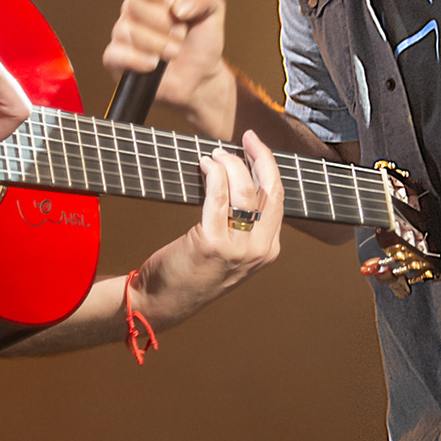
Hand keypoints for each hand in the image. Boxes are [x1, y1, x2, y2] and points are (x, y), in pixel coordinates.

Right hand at [102, 0, 234, 132]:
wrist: (200, 78)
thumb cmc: (202, 43)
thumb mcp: (214, 12)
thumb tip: (179, 4)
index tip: (174, 3)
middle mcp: (135, 12)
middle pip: (133, 4)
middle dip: (163, 22)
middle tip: (180, 34)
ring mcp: (124, 35)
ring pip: (126, 29)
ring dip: (156, 43)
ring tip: (173, 51)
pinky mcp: (117, 59)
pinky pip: (115, 53)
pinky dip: (137, 59)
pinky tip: (154, 64)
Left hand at [136, 131, 285, 323]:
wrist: (162, 302)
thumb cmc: (190, 272)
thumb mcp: (228, 251)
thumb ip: (240, 222)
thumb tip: (236, 174)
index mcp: (267, 250)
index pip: (278, 199)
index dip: (269, 167)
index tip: (255, 145)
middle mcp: (258, 251)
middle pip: (269, 191)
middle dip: (260, 157)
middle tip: (247, 138)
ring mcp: (238, 250)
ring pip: (245, 191)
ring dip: (230, 164)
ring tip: (214, 154)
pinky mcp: (213, 244)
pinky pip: (218, 197)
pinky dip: (213, 174)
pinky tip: (204, 164)